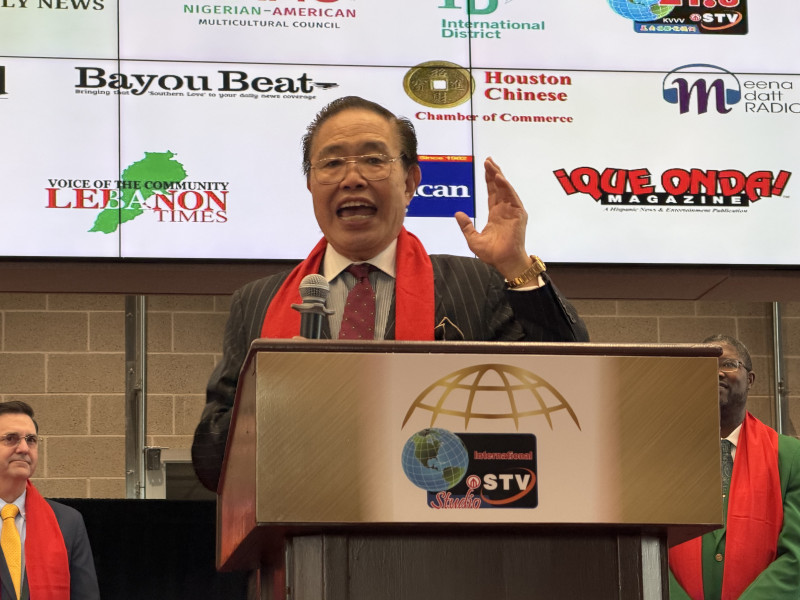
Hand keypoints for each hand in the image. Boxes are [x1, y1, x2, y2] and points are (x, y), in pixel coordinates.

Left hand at [454, 157, 532, 279]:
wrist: (504, 262)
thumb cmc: (492, 254)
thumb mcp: (473, 239)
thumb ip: (466, 226)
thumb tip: (458, 213)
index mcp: (495, 214)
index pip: (492, 193)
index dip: (488, 180)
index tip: (485, 167)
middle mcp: (505, 210)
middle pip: (498, 188)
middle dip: (493, 173)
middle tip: (488, 160)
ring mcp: (513, 211)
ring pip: (505, 189)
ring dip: (498, 177)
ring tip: (492, 166)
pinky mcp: (518, 214)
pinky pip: (512, 197)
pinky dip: (506, 187)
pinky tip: (500, 179)